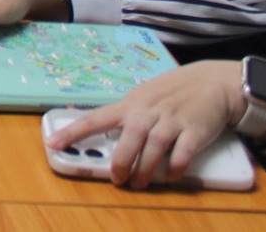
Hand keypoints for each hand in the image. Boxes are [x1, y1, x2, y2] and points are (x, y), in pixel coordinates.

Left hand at [47, 62, 244, 188]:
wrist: (211, 82)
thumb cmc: (171, 92)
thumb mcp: (143, 97)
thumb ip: (127, 115)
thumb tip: (104, 132)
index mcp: (130, 104)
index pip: (95, 118)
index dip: (73, 132)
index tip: (53, 144)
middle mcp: (149, 112)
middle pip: (129, 138)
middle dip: (121, 162)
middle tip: (117, 179)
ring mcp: (172, 121)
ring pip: (154, 148)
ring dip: (145, 170)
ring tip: (139, 184)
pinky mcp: (194, 131)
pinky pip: (182, 154)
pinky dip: (174, 169)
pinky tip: (169, 177)